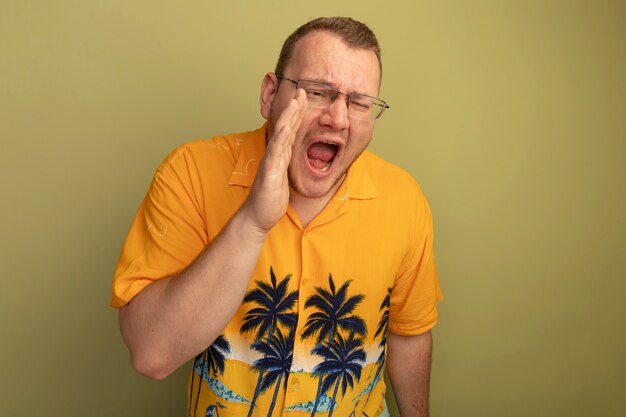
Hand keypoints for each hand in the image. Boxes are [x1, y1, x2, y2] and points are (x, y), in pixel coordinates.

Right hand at [241, 88, 306, 233]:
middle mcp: (275, 155)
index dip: (297, 113)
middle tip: (302, 90)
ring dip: (288, 116)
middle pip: (285, 126)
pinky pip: (276, 153)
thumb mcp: (284, 177)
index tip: (304, 97)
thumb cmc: (270, 199)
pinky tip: (287, 127)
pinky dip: (281, 139)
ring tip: (295, 101)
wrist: (258, 216)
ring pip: (280, 135)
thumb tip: (295, 157)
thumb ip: (287, 164)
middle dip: (294, 108)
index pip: (290, 130)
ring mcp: (271, 162)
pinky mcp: (270, 172)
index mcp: (280, 155)